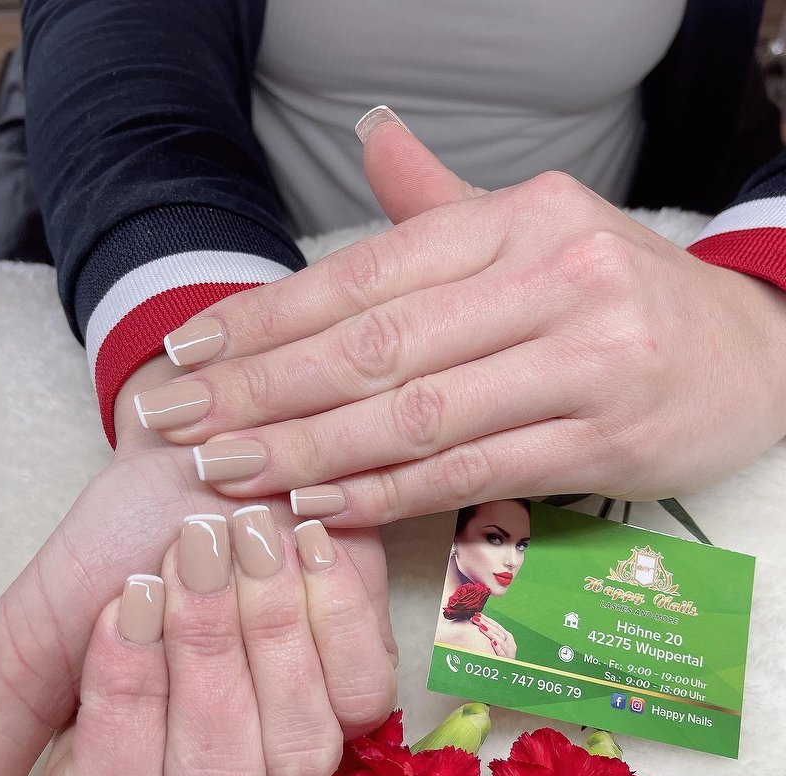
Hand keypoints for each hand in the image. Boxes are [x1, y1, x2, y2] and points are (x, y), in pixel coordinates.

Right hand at [0, 354, 396, 775]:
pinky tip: (305, 547)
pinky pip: (362, 694)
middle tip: (190, 555)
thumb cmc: (121, 544)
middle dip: (202, 658)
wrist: (204, 467)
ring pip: (297, 753)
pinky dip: (332, 611)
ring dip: (269, 633)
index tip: (123, 603)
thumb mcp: (38, 630)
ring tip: (246, 540)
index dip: (124, 711)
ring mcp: (295, 744)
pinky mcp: (359, 694)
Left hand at [133, 116, 785, 523]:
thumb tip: (370, 136)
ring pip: (420, 412)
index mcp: (523, 218)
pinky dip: (392, 492)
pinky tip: (324, 507)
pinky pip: (476, 471)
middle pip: (379, 343)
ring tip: (229, 474)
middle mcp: (555, 276)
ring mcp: (586, 361)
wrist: (754, 353)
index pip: (368, 272)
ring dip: (312, 450)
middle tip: (179, 426)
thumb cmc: (627, 297)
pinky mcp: (604, 440)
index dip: (269, 317)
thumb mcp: (543, 232)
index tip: (190, 356)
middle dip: (265, 390)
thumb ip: (446, 203)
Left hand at [471, 613, 515, 658]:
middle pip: (497, 631)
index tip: (476, 614)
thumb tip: (478, 624)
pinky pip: (502, 653)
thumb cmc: (499, 657)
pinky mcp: (507, 660)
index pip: (497, 626)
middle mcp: (510, 643)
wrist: (507, 673)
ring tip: (481, 627)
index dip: (487, 620)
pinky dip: (498, 647)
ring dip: (490, 633)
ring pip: (500, 640)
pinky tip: (492, 642)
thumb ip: (492, 636)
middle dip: (486, 624)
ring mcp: (510, 652)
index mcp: (508, 637)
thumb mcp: (498, 645)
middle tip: (475, 618)